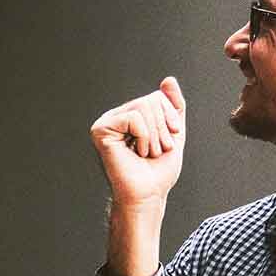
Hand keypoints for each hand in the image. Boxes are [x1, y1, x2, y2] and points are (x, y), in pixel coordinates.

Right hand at [90, 77, 186, 209]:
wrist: (147, 195)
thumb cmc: (158, 171)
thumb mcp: (173, 133)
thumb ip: (173, 106)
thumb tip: (168, 80)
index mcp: (130, 116)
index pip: (158, 97)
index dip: (169, 119)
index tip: (166, 143)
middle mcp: (116, 117)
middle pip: (151, 99)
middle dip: (162, 128)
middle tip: (155, 151)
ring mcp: (106, 122)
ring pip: (144, 106)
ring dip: (154, 135)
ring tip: (146, 153)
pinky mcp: (101, 130)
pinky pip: (134, 117)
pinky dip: (143, 136)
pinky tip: (136, 152)